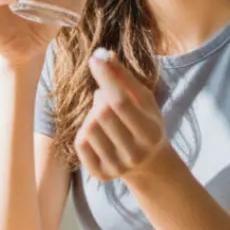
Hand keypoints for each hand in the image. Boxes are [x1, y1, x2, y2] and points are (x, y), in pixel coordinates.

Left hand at [75, 49, 169, 180]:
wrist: (148, 164)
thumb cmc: (146, 123)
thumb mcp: (144, 100)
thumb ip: (126, 78)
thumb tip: (105, 55)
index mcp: (150, 133)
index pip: (120, 101)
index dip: (106, 78)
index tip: (94, 59)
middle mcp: (134, 154)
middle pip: (103, 113)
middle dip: (101, 97)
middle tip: (106, 95)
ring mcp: (116, 167)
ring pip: (89, 127)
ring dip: (92, 113)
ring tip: (105, 116)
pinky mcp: (100, 174)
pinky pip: (80, 143)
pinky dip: (85, 130)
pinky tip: (98, 131)